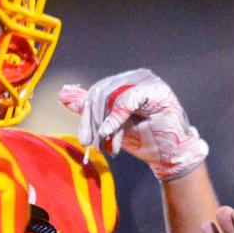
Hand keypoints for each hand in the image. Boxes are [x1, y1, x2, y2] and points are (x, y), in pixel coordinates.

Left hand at [59, 68, 208, 180]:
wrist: (170, 155)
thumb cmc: (145, 139)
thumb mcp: (112, 125)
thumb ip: (91, 110)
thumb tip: (63, 94)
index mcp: (126, 81)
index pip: (97, 91)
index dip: (86, 115)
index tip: (84, 139)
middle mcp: (137, 76)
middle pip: (101, 92)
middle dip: (93, 121)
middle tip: (93, 144)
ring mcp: (148, 80)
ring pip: (112, 96)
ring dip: (105, 124)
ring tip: (106, 145)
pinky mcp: (157, 90)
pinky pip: (127, 100)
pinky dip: (115, 118)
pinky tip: (109, 133)